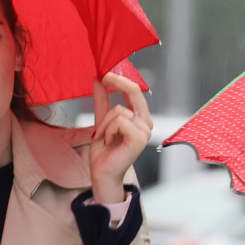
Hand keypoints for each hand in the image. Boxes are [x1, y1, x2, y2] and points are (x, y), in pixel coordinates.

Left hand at [88, 71, 151, 204]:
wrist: (102, 172)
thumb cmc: (104, 151)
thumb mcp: (101, 120)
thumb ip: (102, 100)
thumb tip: (99, 79)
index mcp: (139, 117)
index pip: (135, 91)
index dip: (121, 78)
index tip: (105, 72)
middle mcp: (145, 123)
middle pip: (134, 91)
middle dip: (117, 82)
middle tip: (103, 76)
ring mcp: (144, 131)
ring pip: (119, 110)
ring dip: (105, 124)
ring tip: (105, 137)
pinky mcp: (139, 139)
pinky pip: (120, 121)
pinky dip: (108, 130)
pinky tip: (109, 142)